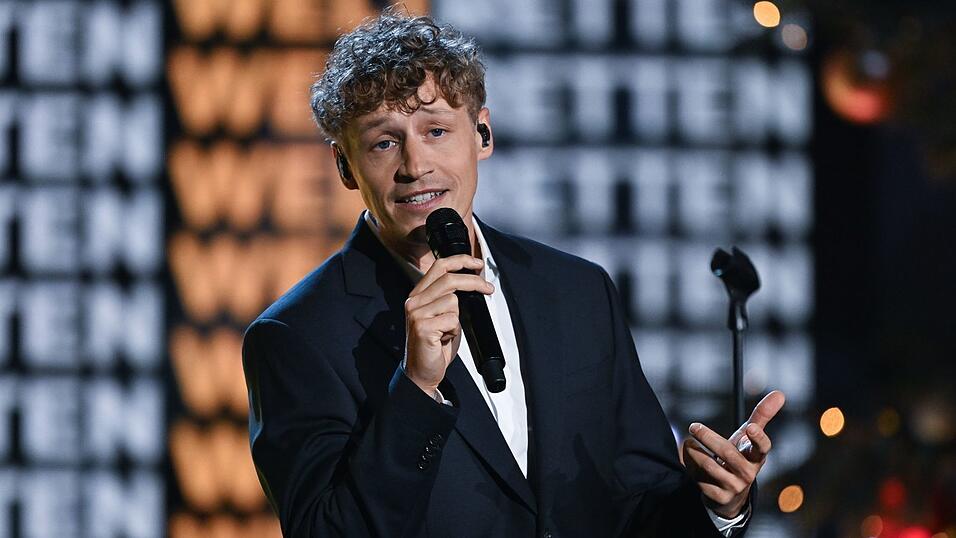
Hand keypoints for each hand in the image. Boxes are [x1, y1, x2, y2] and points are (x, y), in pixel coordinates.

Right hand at [403, 254, 493, 395]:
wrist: (422, 372)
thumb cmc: (435, 346)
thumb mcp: (441, 316)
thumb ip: (449, 297)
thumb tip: (473, 283)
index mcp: (418, 295)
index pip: (439, 267)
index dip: (460, 261)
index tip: (477, 264)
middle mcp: (414, 301)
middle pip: (449, 279)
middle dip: (474, 282)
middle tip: (488, 289)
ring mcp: (416, 314)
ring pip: (453, 301)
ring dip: (458, 318)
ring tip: (449, 330)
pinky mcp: (422, 327)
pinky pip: (452, 319)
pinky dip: (455, 330)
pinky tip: (445, 338)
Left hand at [681, 390, 785, 518]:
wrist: (730, 492)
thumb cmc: (740, 456)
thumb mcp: (748, 438)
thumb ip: (761, 416)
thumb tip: (780, 393)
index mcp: (757, 457)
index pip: (763, 448)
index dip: (758, 439)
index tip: (750, 427)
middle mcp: (748, 474)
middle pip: (727, 454)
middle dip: (708, 438)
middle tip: (694, 426)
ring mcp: (734, 487)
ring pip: (709, 466)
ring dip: (694, 452)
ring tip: (690, 444)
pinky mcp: (719, 497)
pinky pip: (699, 479)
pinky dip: (690, 466)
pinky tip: (691, 463)